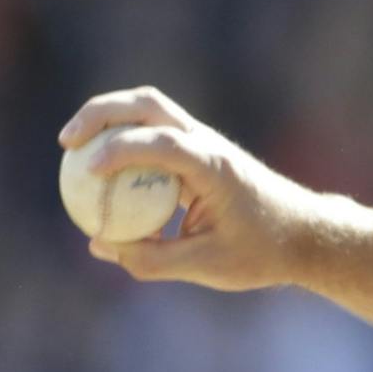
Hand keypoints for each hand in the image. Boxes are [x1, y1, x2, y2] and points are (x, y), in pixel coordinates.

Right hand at [58, 85, 325, 291]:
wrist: (305, 234)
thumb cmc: (263, 251)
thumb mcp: (208, 266)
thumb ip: (152, 259)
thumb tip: (100, 244)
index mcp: (215, 167)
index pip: (162, 142)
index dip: (120, 150)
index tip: (89, 171)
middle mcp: (208, 144)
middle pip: (147, 105)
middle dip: (100, 115)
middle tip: (67, 143)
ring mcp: (204, 142)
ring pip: (149, 109)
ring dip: (108, 119)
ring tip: (73, 147)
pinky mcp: (199, 151)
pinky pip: (152, 134)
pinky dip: (122, 140)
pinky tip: (99, 169)